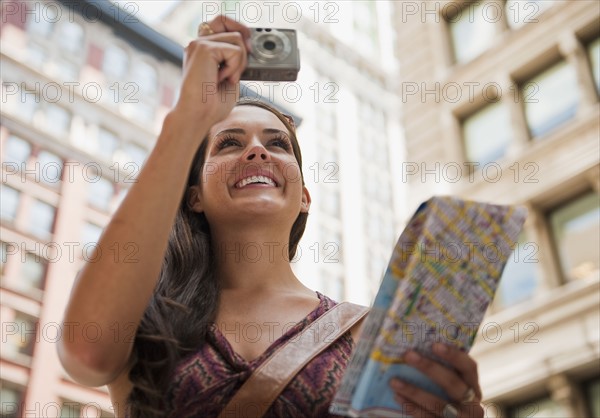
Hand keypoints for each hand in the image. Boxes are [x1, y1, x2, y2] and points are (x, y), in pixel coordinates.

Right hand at [172, 15, 251, 130]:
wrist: (199, 116)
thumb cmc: (212, 105)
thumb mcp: (231, 77)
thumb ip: (236, 60)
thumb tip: (250, 48)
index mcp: (203, 50)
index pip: (221, 23)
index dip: (238, 29)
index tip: (248, 49)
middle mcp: (198, 43)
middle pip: (227, 21)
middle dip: (242, 40)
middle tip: (243, 62)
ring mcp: (199, 44)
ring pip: (236, 37)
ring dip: (240, 61)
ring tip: (228, 78)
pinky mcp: (204, 48)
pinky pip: (235, 50)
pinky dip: (235, 67)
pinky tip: (222, 79)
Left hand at [389, 343, 483, 417]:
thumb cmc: (447, 399)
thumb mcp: (452, 386)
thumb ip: (442, 370)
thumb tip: (415, 347)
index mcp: (473, 386)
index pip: (469, 367)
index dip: (454, 355)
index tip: (435, 345)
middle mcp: (472, 403)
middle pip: (452, 383)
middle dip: (429, 368)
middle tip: (408, 355)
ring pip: (437, 404)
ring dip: (413, 391)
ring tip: (394, 381)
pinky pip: (428, 417)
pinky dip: (412, 407)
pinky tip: (398, 397)